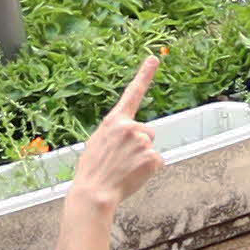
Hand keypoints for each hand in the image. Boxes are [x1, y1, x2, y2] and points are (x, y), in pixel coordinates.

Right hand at [68, 54, 165, 210]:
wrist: (94, 192)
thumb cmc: (93, 169)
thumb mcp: (98, 142)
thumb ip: (115, 131)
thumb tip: (129, 132)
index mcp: (114, 121)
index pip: (132, 93)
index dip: (144, 74)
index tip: (155, 58)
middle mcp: (130, 127)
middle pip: (148, 131)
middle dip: (139, 144)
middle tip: (121, 159)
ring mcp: (143, 142)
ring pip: (151, 147)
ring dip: (142, 157)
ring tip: (125, 167)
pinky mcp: (152, 157)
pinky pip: (156, 162)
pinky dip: (148, 170)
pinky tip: (133, 174)